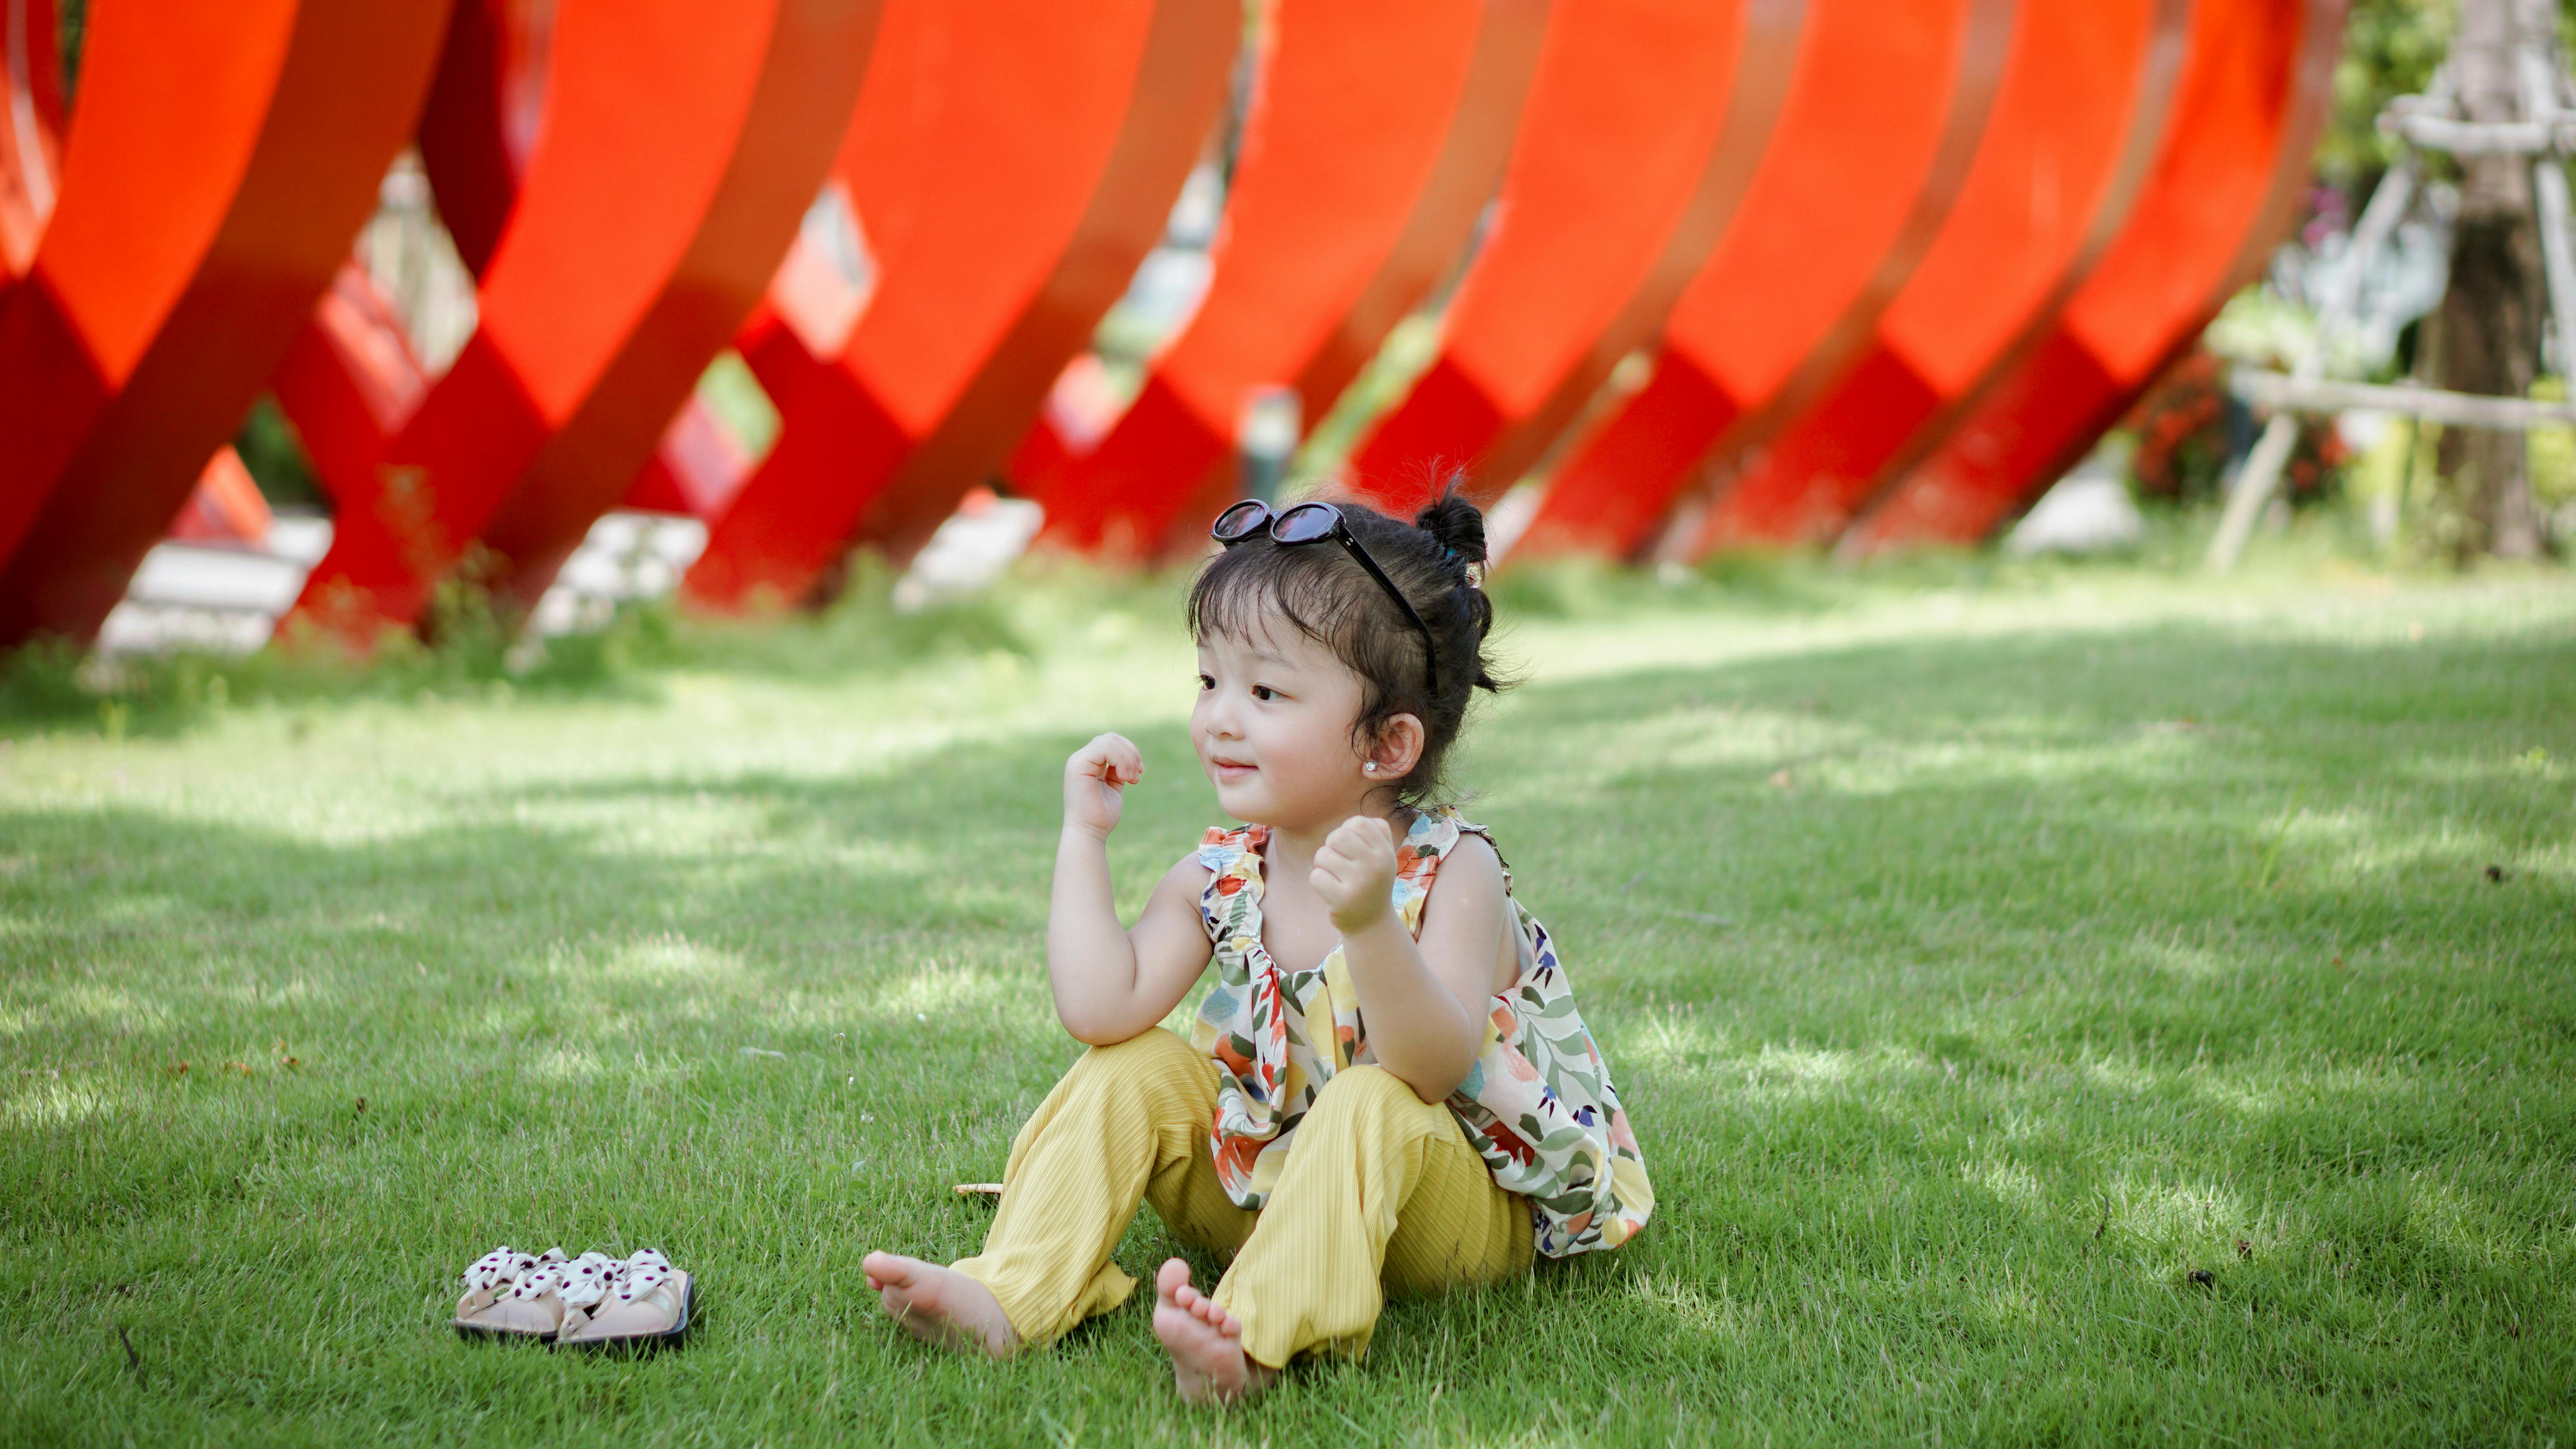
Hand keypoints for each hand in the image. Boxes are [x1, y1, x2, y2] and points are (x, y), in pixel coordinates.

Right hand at [1064, 733, 1142, 838]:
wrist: (1089, 832)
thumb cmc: (1101, 816)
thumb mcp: (1114, 786)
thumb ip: (1117, 770)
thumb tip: (1130, 757)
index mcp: (1088, 764)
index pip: (1110, 742)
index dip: (1129, 752)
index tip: (1139, 772)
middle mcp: (1080, 759)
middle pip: (1111, 738)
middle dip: (1130, 752)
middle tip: (1137, 775)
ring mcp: (1078, 761)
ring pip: (1109, 741)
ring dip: (1128, 759)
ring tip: (1132, 779)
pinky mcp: (1078, 765)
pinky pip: (1105, 749)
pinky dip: (1121, 761)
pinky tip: (1125, 778)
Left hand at [1311, 815, 1397, 932]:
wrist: (1371, 924)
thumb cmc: (1372, 883)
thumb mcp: (1384, 857)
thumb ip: (1377, 832)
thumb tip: (1355, 822)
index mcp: (1385, 853)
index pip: (1358, 823)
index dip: (1347, 830)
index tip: (1350, 847)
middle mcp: (1375, 866)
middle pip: (1338, 836)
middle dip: (1331, 846)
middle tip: (1337, 861)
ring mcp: (1359, 883)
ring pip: (1323, 855)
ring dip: (1323, 864)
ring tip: (1335, 876)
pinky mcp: (1341, 899)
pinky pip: (1316, 876)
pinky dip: (1318, 881)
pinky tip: (1330, 889)